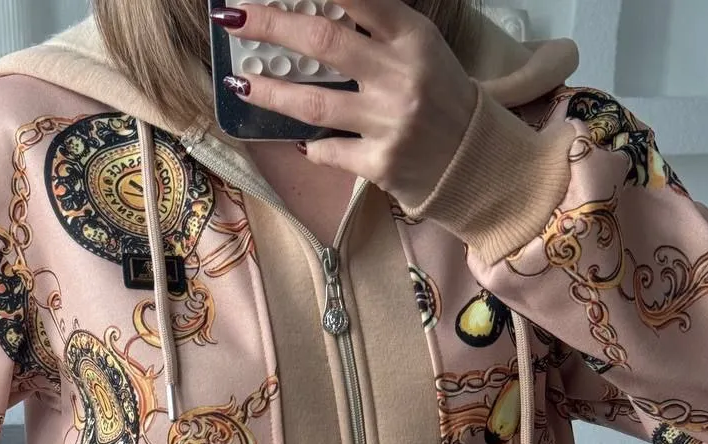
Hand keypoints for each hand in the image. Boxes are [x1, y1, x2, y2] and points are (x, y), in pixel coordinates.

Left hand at [212, 0, 478, 206]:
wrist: (474, 162)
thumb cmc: (441, 98)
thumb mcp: (420, 49)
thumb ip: (378, 29)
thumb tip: (317, 12)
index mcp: (412, 38)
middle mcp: (401, 76)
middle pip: (322, 42)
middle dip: (270, 26)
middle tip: (232, 18)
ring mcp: (389, 123)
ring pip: (315, 105)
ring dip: (270, 92)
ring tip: (240, 82)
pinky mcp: (381, 164)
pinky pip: (330, 151)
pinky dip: (310, 145)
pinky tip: (298, 140)